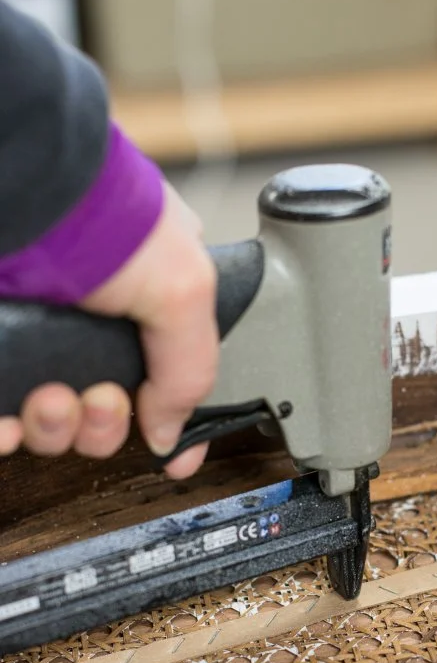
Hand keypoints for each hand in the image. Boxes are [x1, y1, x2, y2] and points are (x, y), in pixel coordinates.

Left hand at [0, 182, 218, 479]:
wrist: (26, 200)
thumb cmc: (108, 222)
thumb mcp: (187, 291)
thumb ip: (191, 373)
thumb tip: (172, 436)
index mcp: (153, 312)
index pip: (172, 384)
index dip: (176, 427)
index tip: (176, 461)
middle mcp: (100, 330)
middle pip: (110, 416)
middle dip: (106, 424)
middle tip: (103, 399)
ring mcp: (47, 343)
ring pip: (55, 424)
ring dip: (59, 427)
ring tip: (54, 397)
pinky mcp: (5, 354)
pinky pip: (4, 418)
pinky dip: (7, 432)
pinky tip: (10, 423)